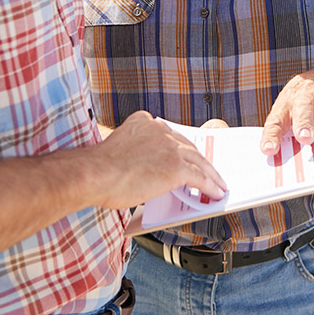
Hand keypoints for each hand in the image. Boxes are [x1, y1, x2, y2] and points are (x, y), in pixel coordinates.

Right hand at [93, 111, 227, 207]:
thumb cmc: (98, 169)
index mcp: (144, 121)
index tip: (187, 154)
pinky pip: (199, 178)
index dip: (180, 147)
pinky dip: (210, 186)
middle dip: (200, 159)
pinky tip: (216, 193)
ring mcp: (170, 147)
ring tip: (218, 184)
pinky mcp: (176, 167)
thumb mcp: (119, 148)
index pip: (169, 135)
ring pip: (198, 160)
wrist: (95, 174)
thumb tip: (147, 170)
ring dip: (211, 174)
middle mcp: (160, 129)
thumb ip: (136, 151)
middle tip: (210, 170)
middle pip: (187, 145)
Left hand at [259, 68, 313, 154]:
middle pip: (301, 106)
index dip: (272, 135)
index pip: (275, 121)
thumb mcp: (289, 116)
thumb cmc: (301, 106)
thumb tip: (278, 160)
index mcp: (285, 105)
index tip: (269, 150)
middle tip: (305, 138)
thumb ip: (285, 136)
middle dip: (303, 122)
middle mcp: (303, 96)